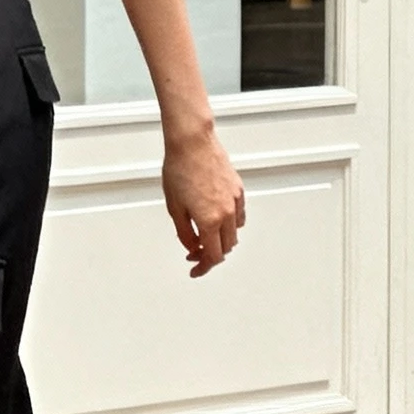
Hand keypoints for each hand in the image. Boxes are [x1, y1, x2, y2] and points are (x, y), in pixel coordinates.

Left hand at [162, 126, 244, 277]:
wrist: (192, 143)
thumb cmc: (179, 169)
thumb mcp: (174, 207)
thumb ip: (184, 232)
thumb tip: (192, 247)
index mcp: (209, 220)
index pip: (212, 256)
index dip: (203, 267)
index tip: (195, 270)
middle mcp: (226, 213)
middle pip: (225, 248)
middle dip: (210, 254)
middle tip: (194, 252)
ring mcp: (235, 201)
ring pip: (234, 233)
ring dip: (221, 240)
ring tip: (205, 236)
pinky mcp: (238, 190)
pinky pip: (239, 216)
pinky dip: (231, 225)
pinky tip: (218, 220)